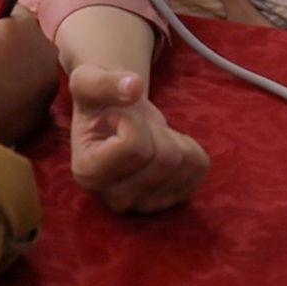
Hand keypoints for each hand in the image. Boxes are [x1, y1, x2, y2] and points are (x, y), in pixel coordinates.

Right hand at [0, 11, 58, 144]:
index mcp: (25, 26)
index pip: (19, 13)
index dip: (4, 21)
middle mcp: (45, 48)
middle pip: (33, 40)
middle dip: (18, 45)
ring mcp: (50, 78)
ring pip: (37, 66)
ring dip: (24, 69)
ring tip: (0, 82)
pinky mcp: (48, 104)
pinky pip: (37, 89)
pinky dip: (25, 91)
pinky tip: (5, 99)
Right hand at [68, 66, 209, 213]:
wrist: (111, 117)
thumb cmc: (96, 102)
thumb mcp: (87, 81)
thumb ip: (104, 82)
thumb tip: (134, 86)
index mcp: (88, 173)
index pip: (135, 147)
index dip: (132, 121)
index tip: (115, 118)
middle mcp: (115, 198)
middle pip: (164, 159)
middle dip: (154, 130)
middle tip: (134, 126)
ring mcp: (146, 204)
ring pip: (184, 163)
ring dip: (169, 136)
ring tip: (147, 135)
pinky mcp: (171, 201)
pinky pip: (200, 167)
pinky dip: (187, 146)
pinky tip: (162, 145)